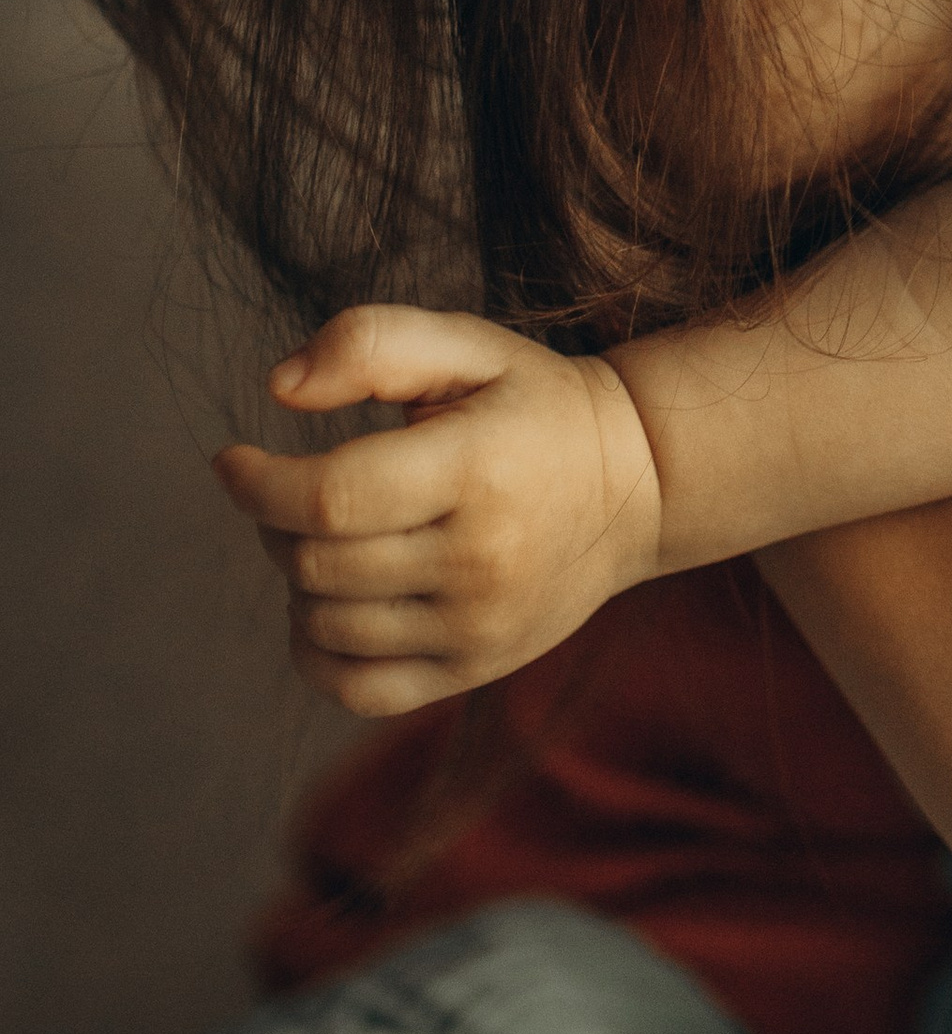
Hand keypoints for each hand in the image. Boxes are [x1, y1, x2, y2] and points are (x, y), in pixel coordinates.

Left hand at [212, 305, 664, 714]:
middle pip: (315, 564)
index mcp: (475, 470)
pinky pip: (357, 689)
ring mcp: (480, 627)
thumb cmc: (534, 405)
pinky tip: (327, 607)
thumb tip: (278, 390)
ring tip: (326, 538)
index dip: (256, 483)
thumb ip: (371, 343)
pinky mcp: (476, 668)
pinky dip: (317, 653)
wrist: (637, 485)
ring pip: (324, 627)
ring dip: (297, 582)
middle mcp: (481, 561)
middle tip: (293, 488)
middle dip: (274, 522)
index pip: (327, 499)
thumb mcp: (468, 347)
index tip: (233, 460)